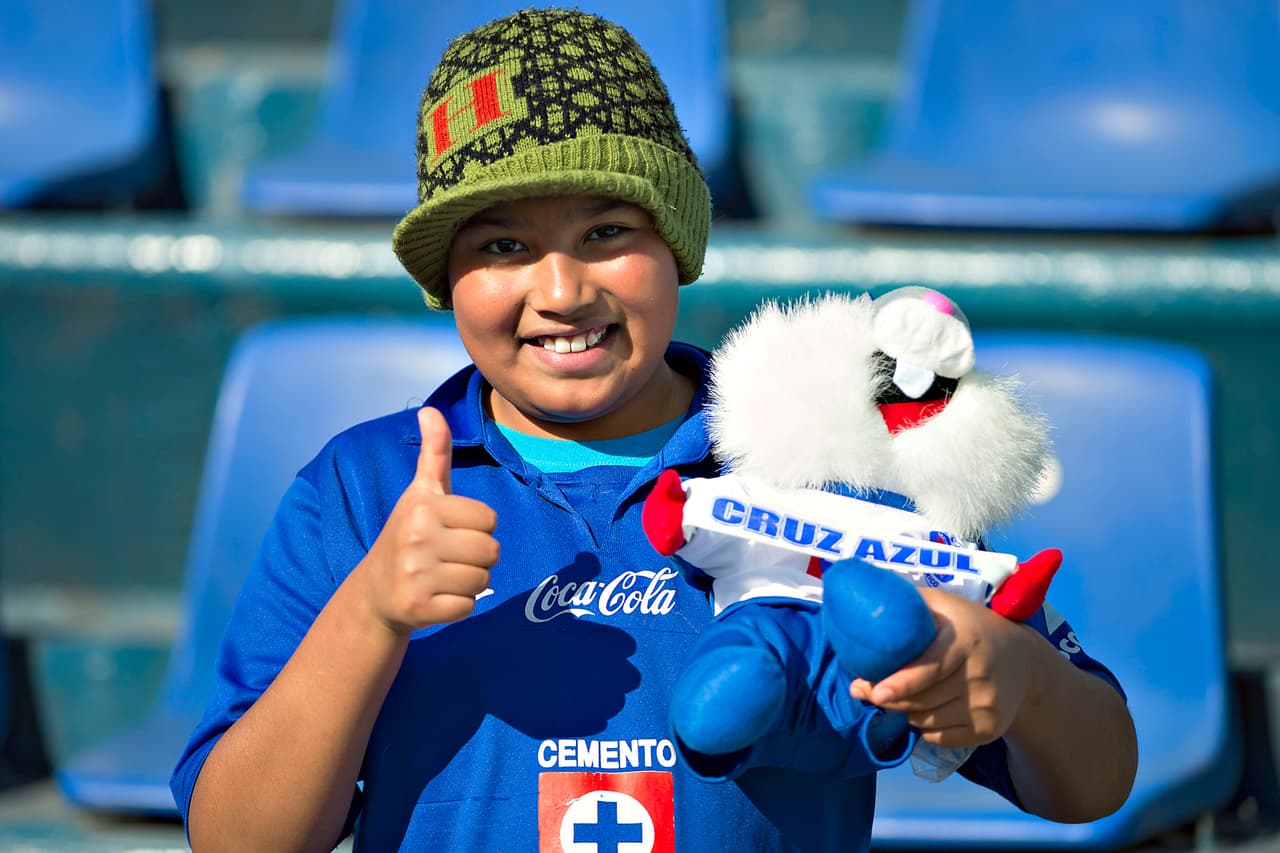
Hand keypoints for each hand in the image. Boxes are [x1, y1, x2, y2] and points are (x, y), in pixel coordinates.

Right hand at [361, 406, 499, 634]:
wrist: (376, 590)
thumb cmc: (410, 534)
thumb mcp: (421, 492)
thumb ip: (434, 452)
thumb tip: (430, 409)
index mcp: (423, 505)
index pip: (490, 519)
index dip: (477, 528)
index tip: (450, 531)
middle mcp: (416, 538)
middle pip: (491, 551)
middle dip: (477, 557)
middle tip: (448, 558)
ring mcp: (415, 575)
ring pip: (482, 581)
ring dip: (469, 582)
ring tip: (442, 576)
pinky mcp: (417, 608)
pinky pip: (468, 608)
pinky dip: (458, 607)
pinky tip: (436, 598)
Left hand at [849, 588, 1042, 748]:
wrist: (1025, 661)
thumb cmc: (970, 626)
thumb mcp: (945, 604)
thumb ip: (909, 601)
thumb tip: (866, 595)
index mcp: (964, 641)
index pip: (930, 668)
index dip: (900, 683)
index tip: (875, 692)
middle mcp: (980, 676)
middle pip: (920, 700)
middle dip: (887, 698)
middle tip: (868, 690)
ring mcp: (987, 706)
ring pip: (925, 722)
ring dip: (906, 712)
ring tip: (905, 695)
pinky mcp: (990, 730)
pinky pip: (940, 739)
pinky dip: (925, 728)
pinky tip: (928, 709)